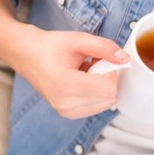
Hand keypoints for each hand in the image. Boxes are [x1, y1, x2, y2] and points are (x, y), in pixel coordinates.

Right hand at [13, 27, 127, 119]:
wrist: (28, 56)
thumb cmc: (49, 47)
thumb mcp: (78, 40)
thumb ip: (104, 47)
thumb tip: (125, 58)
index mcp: (66, 85)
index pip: (109, 88)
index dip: (111, 71)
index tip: (101, 59)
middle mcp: (66, 103)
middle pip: (109, 98)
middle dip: (107, 79)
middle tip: (93, 64)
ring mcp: (66, 111)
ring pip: (105, 104)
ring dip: (102, 87)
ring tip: (85, 73)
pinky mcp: (68, 114)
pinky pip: (96, 107)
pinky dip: (95, 94)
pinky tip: (83, 81)